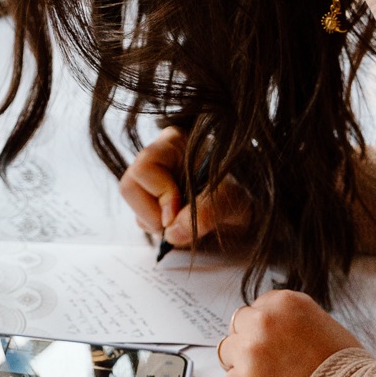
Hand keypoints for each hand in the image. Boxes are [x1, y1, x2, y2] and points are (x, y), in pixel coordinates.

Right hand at [119, 127, 252, 248]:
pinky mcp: (152, 203)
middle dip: (152, 214)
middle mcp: (158, 159)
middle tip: (178, 226)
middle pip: (129, 186)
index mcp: (174, 143)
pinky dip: (161, 230)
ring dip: (158, 225)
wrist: (246, 211)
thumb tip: (172, 233)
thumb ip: (207, 212)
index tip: (179, 215)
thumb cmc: (242, 195)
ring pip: (135, 207)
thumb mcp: (233, 200)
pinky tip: (183, 225)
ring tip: (188, 224)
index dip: (160, 195)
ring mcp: (152, 182)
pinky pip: (142, 221)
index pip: (146, 167)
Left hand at [216, 289, 363, 376]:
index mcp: (286, 304)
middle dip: (250, 342)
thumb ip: (296, 324)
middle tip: (268, 366)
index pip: (259, 307)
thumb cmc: (349, 375)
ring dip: (242, 365)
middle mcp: (263, 321)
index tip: (274, 344)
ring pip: (228, 351)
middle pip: (239, 325)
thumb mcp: (325, 329)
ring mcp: (249, 352)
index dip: (266, 328)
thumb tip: (283, 332)